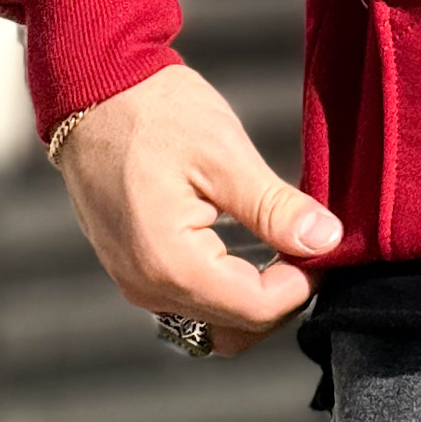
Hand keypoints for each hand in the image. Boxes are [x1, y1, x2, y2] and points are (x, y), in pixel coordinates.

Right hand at [54, 62, 341, 357]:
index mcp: (169, 264)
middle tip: (311, 248)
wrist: (94, 93)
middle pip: (235, 329)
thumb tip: (326, 240)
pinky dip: (228, 288)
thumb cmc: (157, 115)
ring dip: (255, 298)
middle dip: (282, 298)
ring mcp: (136, 283)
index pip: (256, 309)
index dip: (302, 284)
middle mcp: (146, 288)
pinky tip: (253, 250)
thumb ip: (274, 207)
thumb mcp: (225, 155)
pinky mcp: (134, 269)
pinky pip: (190, 303)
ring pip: (213, 323)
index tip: (325, 246)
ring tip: (286, 248)